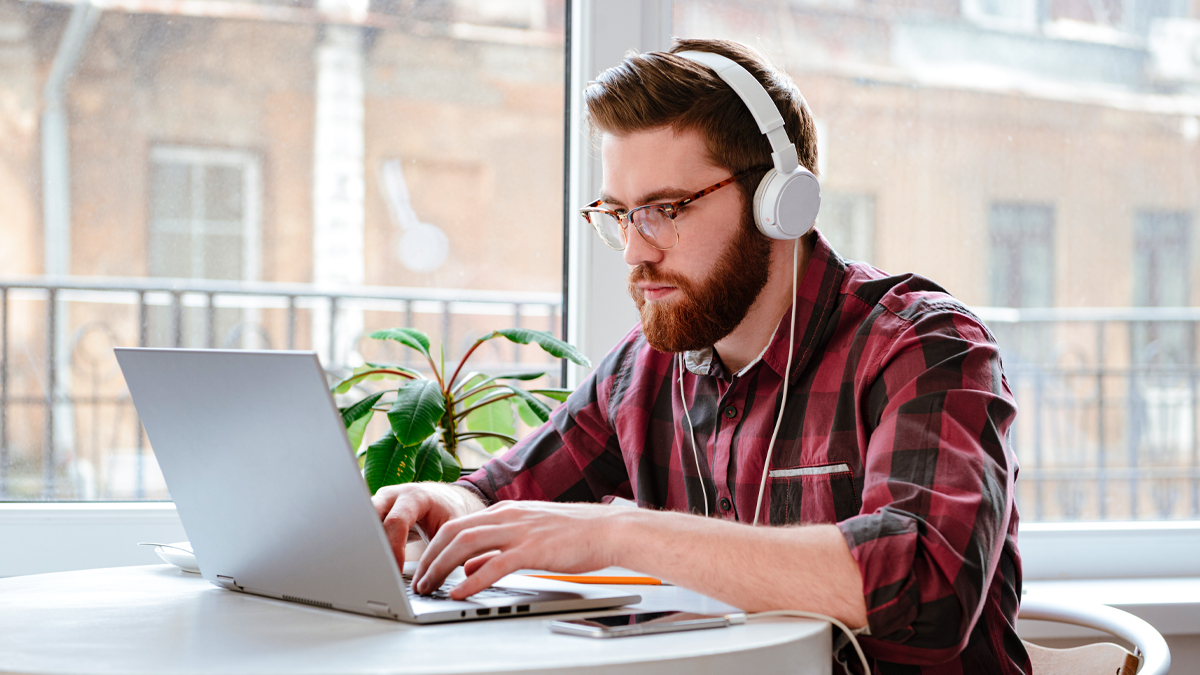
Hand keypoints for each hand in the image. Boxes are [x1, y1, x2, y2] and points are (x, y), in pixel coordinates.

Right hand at [371, 482, 485, 567]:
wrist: (442, 499)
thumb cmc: (448, 512)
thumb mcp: (452, 526)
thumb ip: (443, 547)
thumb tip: (432, 579)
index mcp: (414, 496)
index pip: (396, 521)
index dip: (394, 548)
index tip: (396, 571)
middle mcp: (392, 495)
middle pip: (372, 520)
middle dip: (373, 547)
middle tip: (379, 573)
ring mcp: (379, 502)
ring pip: (363, 524)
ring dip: (366, 547)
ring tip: (373, 571)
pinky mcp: (372, 512)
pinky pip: (364, 529)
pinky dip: (366, 546)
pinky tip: (370, 564)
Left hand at [411, 501, 624, 599]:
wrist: (609, 530)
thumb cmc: (574, 535)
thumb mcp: (529, 536)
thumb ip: (497, 549)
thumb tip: (469, 566)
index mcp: (506, 511)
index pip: (457, 525)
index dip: (434, 547)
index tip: (423, 568)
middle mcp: (508, 516)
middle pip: (453, 532)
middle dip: (429, 558)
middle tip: (418, 582)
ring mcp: (519, 530)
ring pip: (466, 543)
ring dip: (442, 567)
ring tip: (430, 587)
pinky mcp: (533, 549)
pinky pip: (494, 565)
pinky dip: (471, 580)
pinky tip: (460, 592)